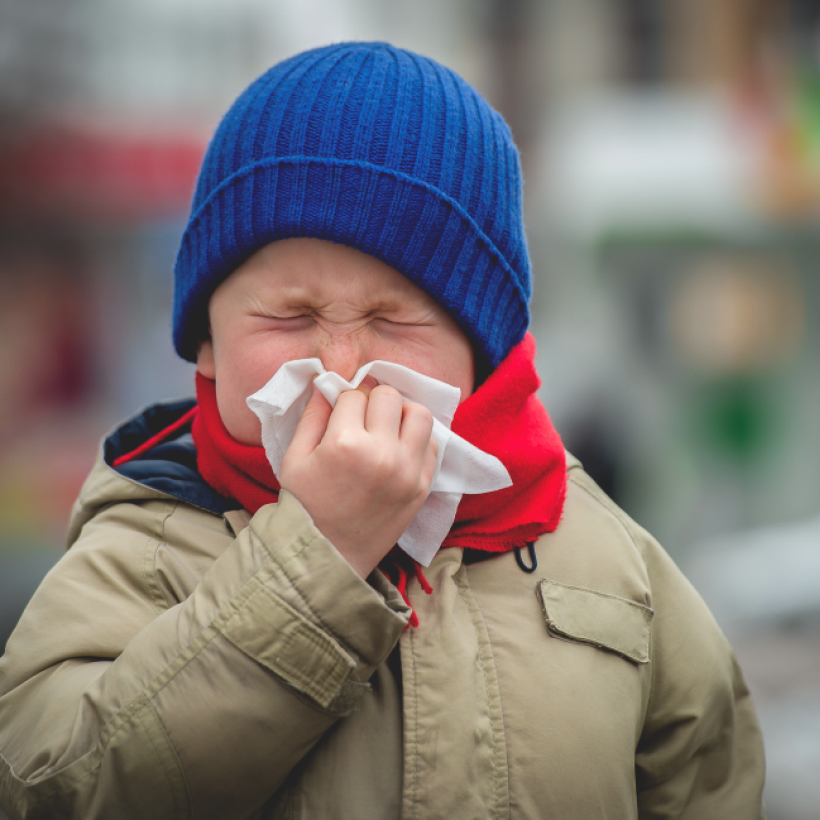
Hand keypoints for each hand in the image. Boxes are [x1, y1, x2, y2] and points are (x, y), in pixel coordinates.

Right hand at [279, 377, 436, 577]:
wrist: (328, 556)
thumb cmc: (304, 506)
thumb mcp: (295, 457)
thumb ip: (313, 415)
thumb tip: (328, 383)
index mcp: (345, 443)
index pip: (354, 394)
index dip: (344, 399)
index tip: (340, 413)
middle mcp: (382, 453)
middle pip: (389, 396)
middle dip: (373, 399)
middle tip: (362, 417)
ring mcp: (407, 471)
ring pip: (419, 414)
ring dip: (401, 413)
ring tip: (386, 427)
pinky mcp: (423, 487)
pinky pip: (432, 444)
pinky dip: (416, 439)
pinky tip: (397, 448)